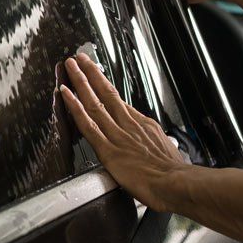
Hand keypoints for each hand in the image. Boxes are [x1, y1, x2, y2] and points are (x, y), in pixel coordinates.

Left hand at [59, 53, 186, 211]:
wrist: (176, 183)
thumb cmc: (174, 173)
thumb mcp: (167, 149)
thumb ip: (155, 142)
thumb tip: (157, 141)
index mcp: (142, 125)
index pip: (118, 101)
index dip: (105, 87)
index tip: (96, 76)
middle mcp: (128, 125)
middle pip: (106, 93)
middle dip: (91, 74)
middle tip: (79, 58)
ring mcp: (116, 135)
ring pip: (94, 103)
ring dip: (80, 82)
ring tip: (70, 66)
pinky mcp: (107, 150)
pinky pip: (87, 125)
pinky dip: (75, 108)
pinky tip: (66, 95)